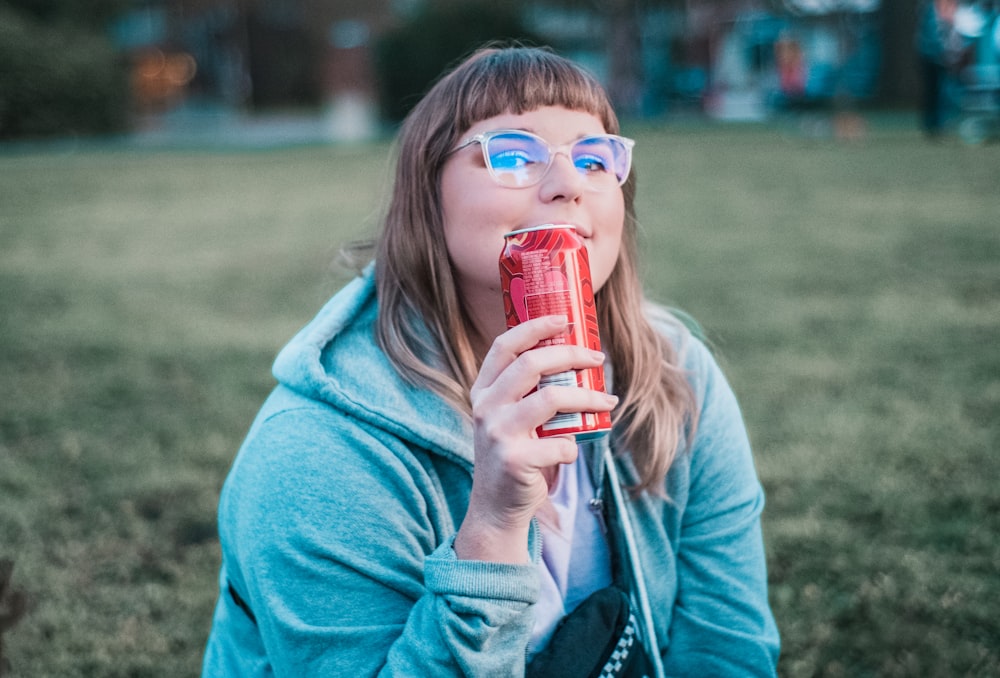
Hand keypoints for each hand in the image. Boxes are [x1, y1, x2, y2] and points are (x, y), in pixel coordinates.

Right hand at [453, 315, 617, 562]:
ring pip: (552, 399)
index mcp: (483, 391)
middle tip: (597, 358)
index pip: (505, 346)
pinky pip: (561, 444)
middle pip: (532, 364)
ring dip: (587, 399)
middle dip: (571, 355)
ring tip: (607, 402)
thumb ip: (525, 392)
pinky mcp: (515, 460)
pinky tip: (570, 452)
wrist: (496, 508)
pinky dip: (573, 448)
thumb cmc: (513, 454)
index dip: (535, 327)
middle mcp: (486, 408)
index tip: (564, 319)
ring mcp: (498, 434)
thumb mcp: (507, 417)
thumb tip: (574, 358)